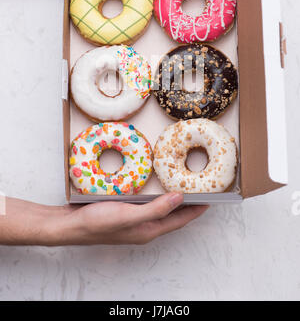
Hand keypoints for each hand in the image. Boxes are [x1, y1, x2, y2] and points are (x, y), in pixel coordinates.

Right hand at [48, 193, 207, 245]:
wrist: (69, 225)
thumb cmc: (97, 223)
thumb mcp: (128, 215)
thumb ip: (155, 209)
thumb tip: (180, 199)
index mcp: (148, 231)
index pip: (179, 221)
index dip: (196, 211)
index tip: (212, 200)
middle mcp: (144, 227)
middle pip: (172, 217)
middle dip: (188, 206)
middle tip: (201, 191)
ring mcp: (133, 221)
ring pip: (160, 210)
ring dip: (172, 201)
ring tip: (183, 187)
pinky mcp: (124, 212)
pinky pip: (147, 205)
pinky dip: (156, 197)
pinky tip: (153, 188)